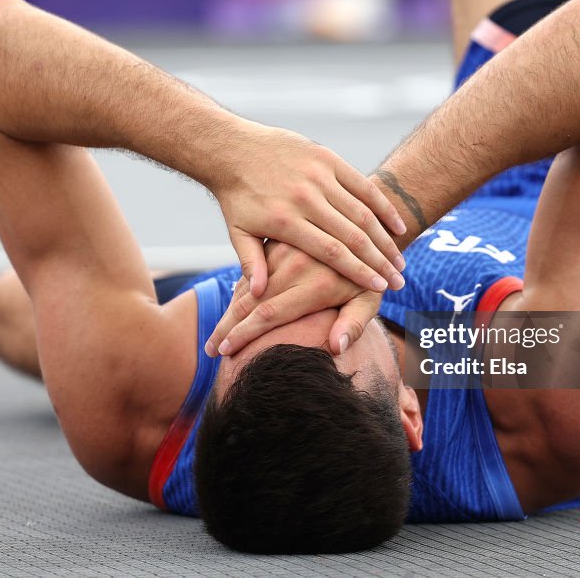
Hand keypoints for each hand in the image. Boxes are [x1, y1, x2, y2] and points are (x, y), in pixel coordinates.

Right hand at [204, 241, 383, 356]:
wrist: (364, 226)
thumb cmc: (371, 275)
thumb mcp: (371, 299)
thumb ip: (355, 324)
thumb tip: (335, 347)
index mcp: (316, 285)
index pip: (269, 316)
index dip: (244, 336)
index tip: (225, 354)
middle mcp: (296, 267)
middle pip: (250, 303)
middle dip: (227, 329)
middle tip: (209, 352)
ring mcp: (284, 252)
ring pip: (246, 287)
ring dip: (227, 313)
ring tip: (212, 339)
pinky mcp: (277, 244)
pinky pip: (251, 272)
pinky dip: (237, 294)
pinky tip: (228, 314)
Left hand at [211, 124, 406, 297]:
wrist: (233, 148)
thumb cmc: (237, 196)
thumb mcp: (238, 232)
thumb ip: (251, 263)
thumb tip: (260, 295)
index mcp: (285, 220)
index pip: (331, 251)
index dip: (358, 271)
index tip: (379, 288)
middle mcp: (305, 198)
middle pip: (353, 235)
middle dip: (379, 261)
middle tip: (399, 281)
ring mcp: (318, 176)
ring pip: (362, 212)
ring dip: (385, 238)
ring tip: (400, 261)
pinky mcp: (327, 159)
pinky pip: (362, 185)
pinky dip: (382, 206)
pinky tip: (398, 226)